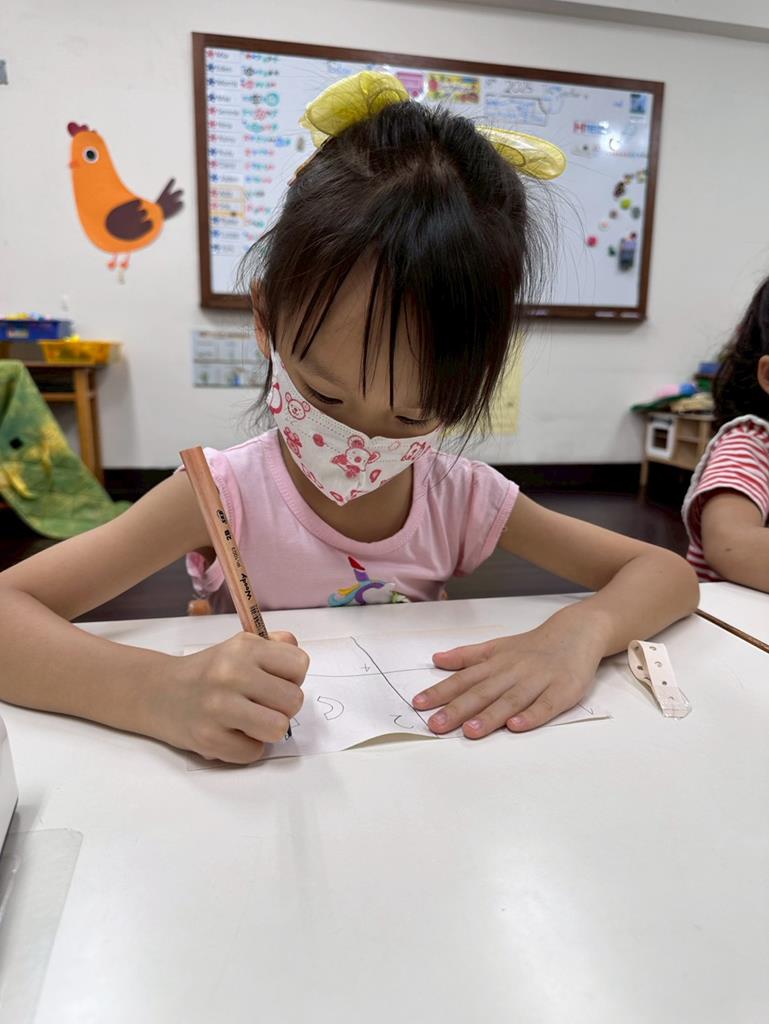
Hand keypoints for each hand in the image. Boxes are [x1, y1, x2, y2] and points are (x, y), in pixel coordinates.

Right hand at [152, 631, 307, 762]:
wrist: (157, 692)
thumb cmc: (208, 671)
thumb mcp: (239, 646)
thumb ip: (274, 647)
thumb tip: (295, 648)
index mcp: (244, 647)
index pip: (299, 664)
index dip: (293, 677)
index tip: (275, 681)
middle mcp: (231, 674)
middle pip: (294, 700)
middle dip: (283, 706)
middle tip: (262, 704)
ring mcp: (218, 707)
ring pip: (278, 728)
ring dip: (268, 729)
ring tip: (251, 721)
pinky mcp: (208, 739)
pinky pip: (253, 753)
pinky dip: (246, 747)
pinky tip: (231, 734)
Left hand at [412, 621, 603, 737]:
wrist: (576, 632)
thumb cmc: (532, 646)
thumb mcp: (497, 646)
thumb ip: (467, 656)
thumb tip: (436, 659)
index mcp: (496, 663)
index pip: (464, 679)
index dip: (441, 692)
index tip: (419, 705)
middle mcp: (513, 672)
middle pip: (483, 692)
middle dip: (458, 709)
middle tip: (436, 725)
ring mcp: (538, 682)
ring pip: (511, 700)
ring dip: (490, 716)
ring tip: (470, 731)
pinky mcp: (563, 691)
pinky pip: (546, 706)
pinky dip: (531, 716)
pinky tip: (516, 727)